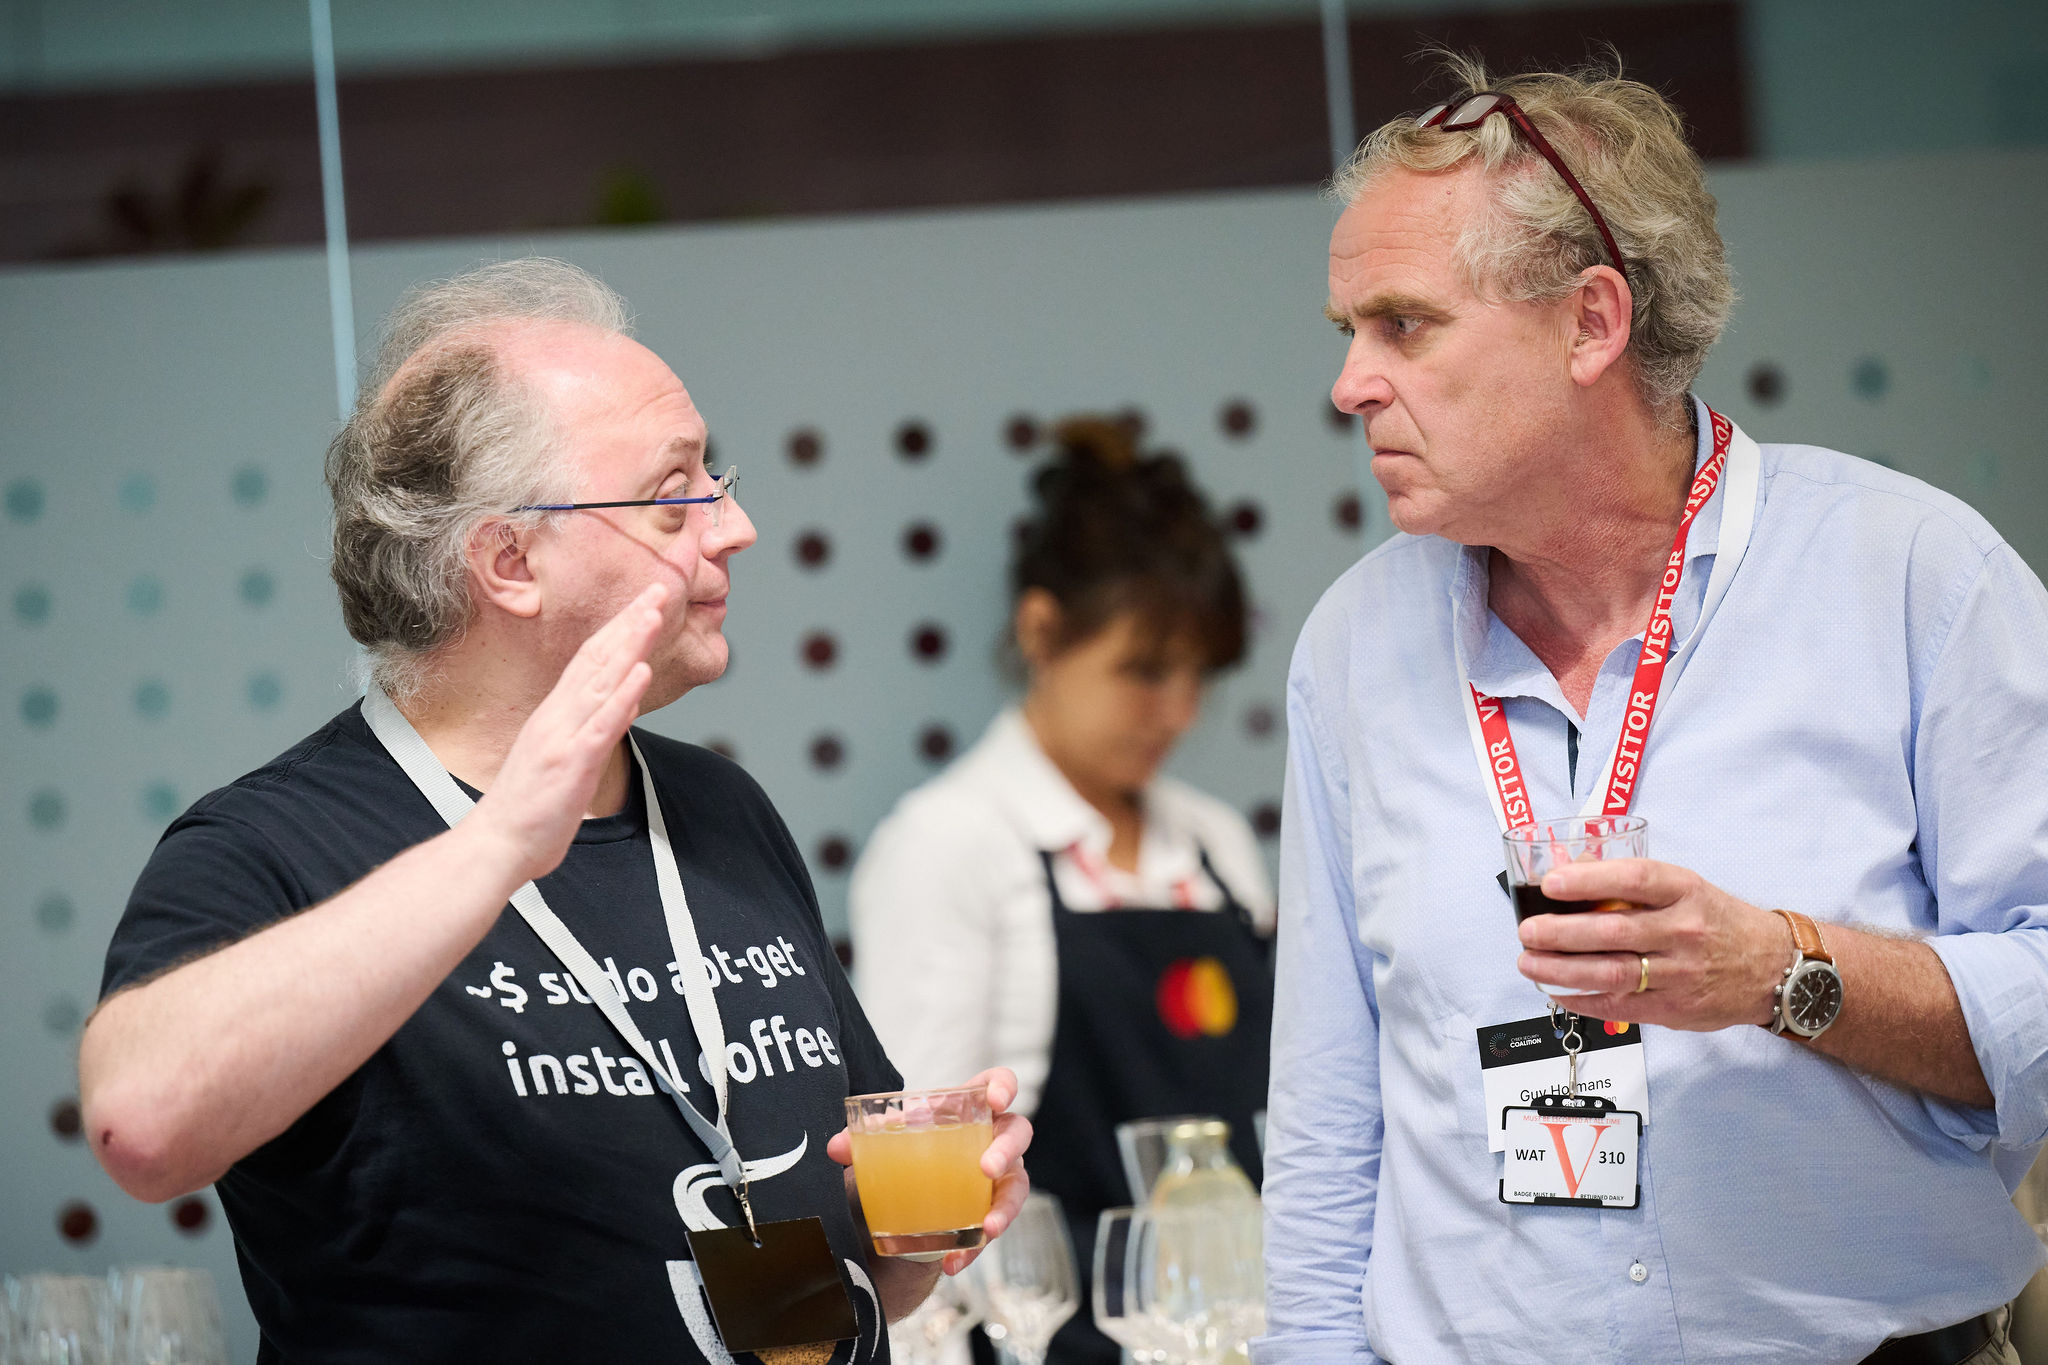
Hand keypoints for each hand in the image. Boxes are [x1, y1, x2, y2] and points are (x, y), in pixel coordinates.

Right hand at [464, 584, 666, 884]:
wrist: (497, 843)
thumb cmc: (530, 806)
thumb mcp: (564, 756)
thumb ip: (592, 725)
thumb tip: (626, 698)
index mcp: (556, 713)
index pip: (591, 658)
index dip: (621, 627)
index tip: (647, 601)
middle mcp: (558, 716)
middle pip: (598, 657)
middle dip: (631, 621)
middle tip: (660, 588)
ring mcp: (564, 736)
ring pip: (601, 680)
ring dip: (630, 644)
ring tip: (654, 613)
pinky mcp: (571, 763)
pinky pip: (600, 725)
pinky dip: (622, 697)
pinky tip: (640, 673)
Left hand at [827, 1067, 1032, 1276]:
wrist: (901, 1199)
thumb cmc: (904, 1154)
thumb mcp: (883, 1145)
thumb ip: (860, 1142)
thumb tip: (836, 1147)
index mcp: (965, 1110)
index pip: (996, 1083)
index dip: (1003, 1085)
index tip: (997, 1098)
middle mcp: (989, 1139)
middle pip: (1017, 1133)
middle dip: (1007, 1149)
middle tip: (987, 1167)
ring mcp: (995, 1178)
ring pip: (1016, 1186)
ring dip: (1005, 1207)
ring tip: (988, 1227)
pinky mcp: (987, 1213)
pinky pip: (991, 1228)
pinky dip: (973, 1248)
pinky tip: (954, 1261)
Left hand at [1515, 858, 1790, 1030]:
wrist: (1775, 968)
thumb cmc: (1719, 921)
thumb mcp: (1687, 888)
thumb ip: (1636, 886)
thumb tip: (1572, 875)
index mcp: (1685, 892)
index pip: (1633, 880)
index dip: (1588, 880)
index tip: (1551, 883)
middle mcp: (1684, 931)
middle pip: (1612, 932)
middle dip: (1560, 933)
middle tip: (1528, 931)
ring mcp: (1680, 973)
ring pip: (1610, 973)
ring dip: (1561, 970)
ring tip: (1529, 963)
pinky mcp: (1674, 1008)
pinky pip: (1619, 1007)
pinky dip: (1582, 1001)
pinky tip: (1557, 991)